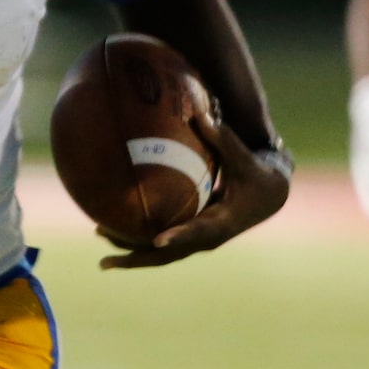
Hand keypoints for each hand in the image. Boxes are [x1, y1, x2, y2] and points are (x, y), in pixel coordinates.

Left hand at [100, 106, 290, 268]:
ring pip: (160, 255)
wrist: (270, 196)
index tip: (158, 240)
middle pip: (168, 255)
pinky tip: (113, 232)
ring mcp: (197, 241)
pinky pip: (161, 246)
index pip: (198, 232)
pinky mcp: (191, 237)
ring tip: (99, 241)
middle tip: (105, 256)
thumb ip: (222, 138)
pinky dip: (138, 242)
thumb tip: (200, 113)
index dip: (179, 237)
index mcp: (222, 223)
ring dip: (130, 252)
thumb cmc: (256, 174)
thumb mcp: (243, 158)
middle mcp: (207, 239)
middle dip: (137, 255)